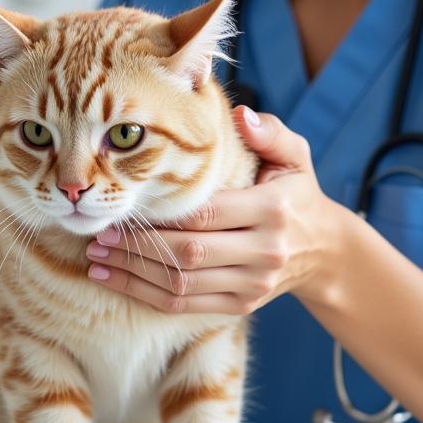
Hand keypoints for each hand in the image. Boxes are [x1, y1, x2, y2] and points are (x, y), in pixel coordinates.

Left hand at [85, 106, 343, 313]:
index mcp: (272, 208)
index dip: (162, 216)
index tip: (123, 209)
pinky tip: (116, 282)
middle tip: (98, 237)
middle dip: (137, 247)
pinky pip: (188, 305)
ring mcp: (254, 284)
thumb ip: (271, 132)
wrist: (324, 250)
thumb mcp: (294, 155)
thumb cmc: (297, 192)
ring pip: (183, 284)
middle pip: (190, 253)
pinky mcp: (243, 306)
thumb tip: (243, 116)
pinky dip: (148, 296)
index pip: (208, 213)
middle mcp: (265, 250)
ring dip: (134, 275)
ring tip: (97, 261)